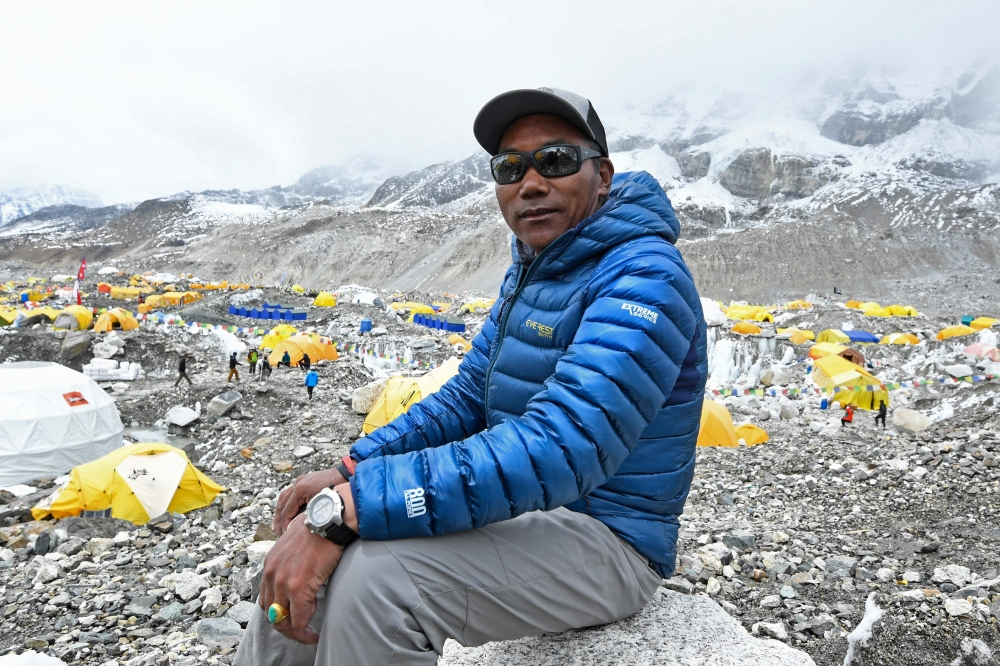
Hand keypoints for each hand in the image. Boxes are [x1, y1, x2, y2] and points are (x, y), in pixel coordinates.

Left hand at [259, 514, 342, 643]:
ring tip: (308, 635)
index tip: (293, 619)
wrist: (328, 521)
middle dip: (285, 627)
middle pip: (270, 613)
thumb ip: (290, 563)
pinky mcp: (298, 586)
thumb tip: (299, 575)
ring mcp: (283, 581)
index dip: (279, 614)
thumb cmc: (317, 530)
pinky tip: (314, 632)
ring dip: (295, 632)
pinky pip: (300, 618)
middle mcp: (271, 574)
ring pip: (282, 620)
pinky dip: (305, 630)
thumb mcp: (294, 546)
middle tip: (301, 632)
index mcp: (270, 565)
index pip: (266, 600)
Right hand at [273, 468, 345, 535]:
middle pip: (281, 505)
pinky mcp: (304, 481)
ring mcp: (300, 481)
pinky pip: (289, 493)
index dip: (284, 525)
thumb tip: (295, 529)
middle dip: (278, 521)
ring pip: (283, 498)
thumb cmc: (337, 493)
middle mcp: (297, 484)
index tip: (284, 535)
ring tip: (277, 525)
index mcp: (300, 490)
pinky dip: (286, 504)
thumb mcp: (321, 507)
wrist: (347, 475)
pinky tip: (286, 512)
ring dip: (279, 512)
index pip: (286, 511)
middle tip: (278, 533)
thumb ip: (307, 516)